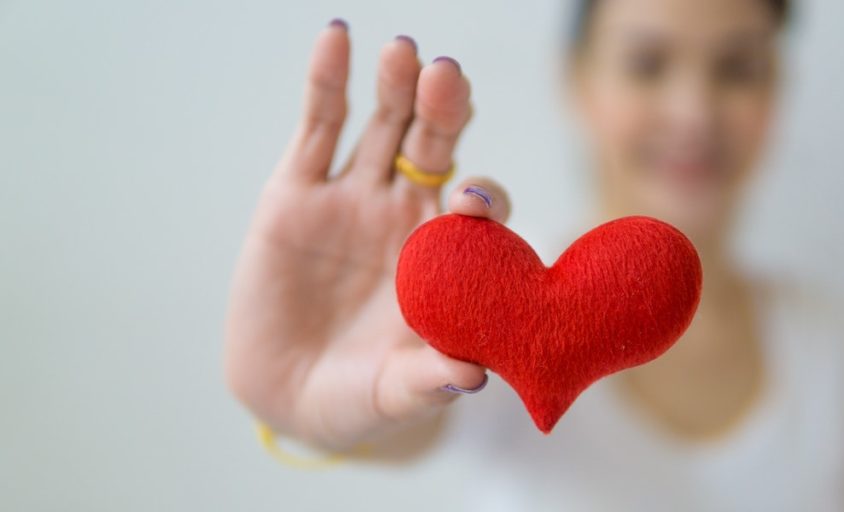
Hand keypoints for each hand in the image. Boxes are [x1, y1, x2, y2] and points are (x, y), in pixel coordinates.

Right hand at [224, 20, 510, 452]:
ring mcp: (354, 197)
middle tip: (449, 76)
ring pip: (384, 125)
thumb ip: (429, 380)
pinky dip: (327, 81)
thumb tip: (471, 377)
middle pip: (438, 147)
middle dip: (446, 110)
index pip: (480, 210)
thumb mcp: (395, 394)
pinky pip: (318, 126)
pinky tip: (337, 38)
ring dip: (396, 85)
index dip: (482, 197)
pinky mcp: (297, 191)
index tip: (471, 200)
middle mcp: (407, 214)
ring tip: (404, 52)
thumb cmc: (359, 396)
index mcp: (448, 254)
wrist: (289, 395)